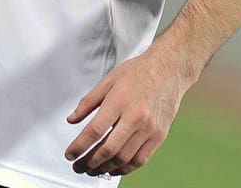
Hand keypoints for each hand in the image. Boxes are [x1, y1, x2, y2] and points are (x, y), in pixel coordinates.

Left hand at [64, 46, 192, 176]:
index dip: (79, 147)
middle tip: (78, 166)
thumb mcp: (109, 80)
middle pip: (108, 149)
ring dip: (104, 168)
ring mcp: (150, 127)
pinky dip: (124, 169)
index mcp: (120, 100)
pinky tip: (114, 168)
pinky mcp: (160, 134)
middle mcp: (136, 116)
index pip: (94, 131)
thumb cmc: (140, 72)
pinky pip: (140, 159)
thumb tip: (72, 120)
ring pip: (123, 158)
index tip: (70, 154)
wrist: (170, 69)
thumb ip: (88, 101)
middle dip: (88, 162)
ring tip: (93, 170)